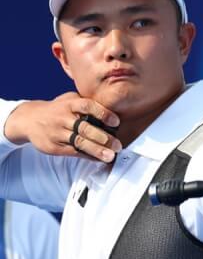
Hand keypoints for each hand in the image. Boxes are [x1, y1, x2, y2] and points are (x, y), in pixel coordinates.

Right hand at [4, 92, 121, 162]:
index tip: (116, 122)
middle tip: (118, 145)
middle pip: (85, 128)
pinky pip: (73, 152)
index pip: (87, 106)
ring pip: (79, 142)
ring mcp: (57, 133)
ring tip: (111, 155)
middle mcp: (63, 118)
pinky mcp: (53, 146)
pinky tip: (99, 158)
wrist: (29, 119)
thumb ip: (86, 103)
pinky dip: (88, 156)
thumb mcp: (69, 99)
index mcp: (69, 104)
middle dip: (104, 138)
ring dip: (97, 150)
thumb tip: (113, 109)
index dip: (103, 113)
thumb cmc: (57, 109)